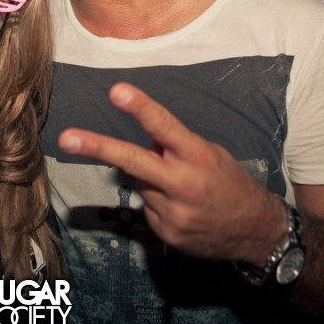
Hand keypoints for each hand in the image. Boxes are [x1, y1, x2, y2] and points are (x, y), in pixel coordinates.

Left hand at [58, 82, 284, 262]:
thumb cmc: (231, 184)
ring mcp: (174, 212)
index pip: (165, 126)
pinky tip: (183, 208)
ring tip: (184, 190)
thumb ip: (175, 147)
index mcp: (199, 156)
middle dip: (98, 147)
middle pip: (134, 160)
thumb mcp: (211, 154)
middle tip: (67, 138)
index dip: (141, 108)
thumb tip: (144, 143)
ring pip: (141, 184)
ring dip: (153, 181)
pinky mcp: (167, 232)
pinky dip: (159, 203)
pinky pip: (148, 207)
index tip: (117, 91)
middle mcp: (184, 184)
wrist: (256, 232)